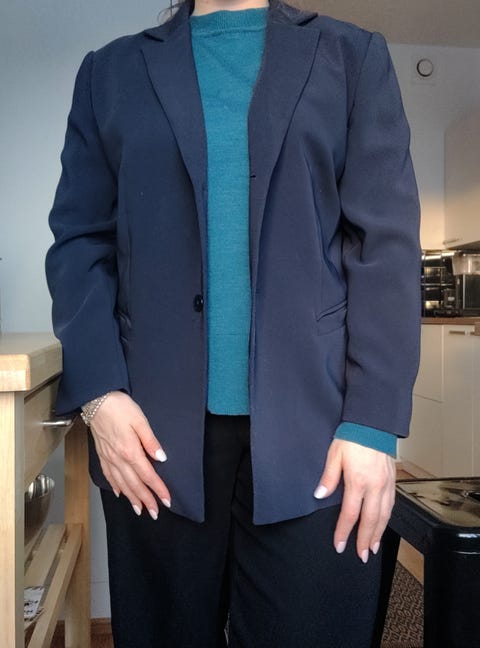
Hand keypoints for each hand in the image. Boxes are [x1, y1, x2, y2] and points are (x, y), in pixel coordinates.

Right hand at [89, 390, 170, 519]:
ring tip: (139, 510)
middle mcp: (118, 459)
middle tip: (155, 513)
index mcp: (130, 451)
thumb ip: (151, 441)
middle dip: (146, 500)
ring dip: (131, 498)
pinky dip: (115, 487)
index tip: (167, 500)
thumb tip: (161, 457)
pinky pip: (108, 476)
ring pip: (121, 484)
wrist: (96, 400)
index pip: (147, 475)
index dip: (158, 489)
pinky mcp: (101, 455)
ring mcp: (108, 458)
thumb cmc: (120, 408)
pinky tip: (120, 493)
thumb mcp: (140, 420)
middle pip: (134, 484)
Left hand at [314, 439, 395, 562]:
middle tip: (361, 556)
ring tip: (372, 548)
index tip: (339, 545)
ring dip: (378, 534)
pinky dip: (387, 519)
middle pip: (371, 520)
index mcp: (358, 481)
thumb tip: (319, 496)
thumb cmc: (352, 438)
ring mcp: (386, 484)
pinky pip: (391, 505)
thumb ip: (328, 478)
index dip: (344, 532)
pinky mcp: (392, 480)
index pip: (350, 514)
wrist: (373, 423)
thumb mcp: (334, 455)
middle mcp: (375, 486)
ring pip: (384, 515)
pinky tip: (382, 525)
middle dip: (365, 540)